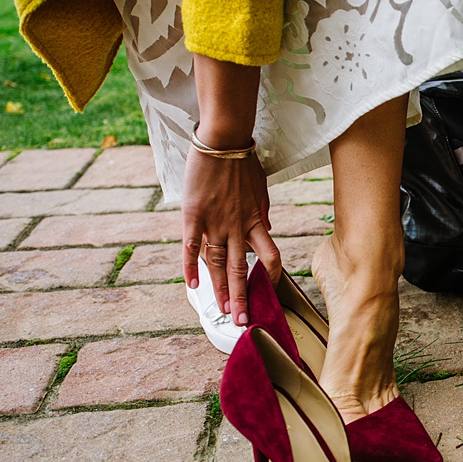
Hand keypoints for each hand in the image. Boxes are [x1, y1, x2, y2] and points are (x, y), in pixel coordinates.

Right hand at [182, 143, 280, 327]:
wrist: (223, 140)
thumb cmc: (243, 161)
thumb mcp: (261, 189)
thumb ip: (262, 212)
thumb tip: (267, 228)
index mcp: (256, 220)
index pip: (269, 255)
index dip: (270, 275)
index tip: (269, 290)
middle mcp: (238, 227)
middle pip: (242, 269)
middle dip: (242, 297)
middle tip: (241, 321)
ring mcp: (215, 222)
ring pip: (219, 264)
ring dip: (220, 291)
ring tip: (220, 312)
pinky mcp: (195, 216)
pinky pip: (192, 247)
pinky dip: (192, 268)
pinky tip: (192, 286)